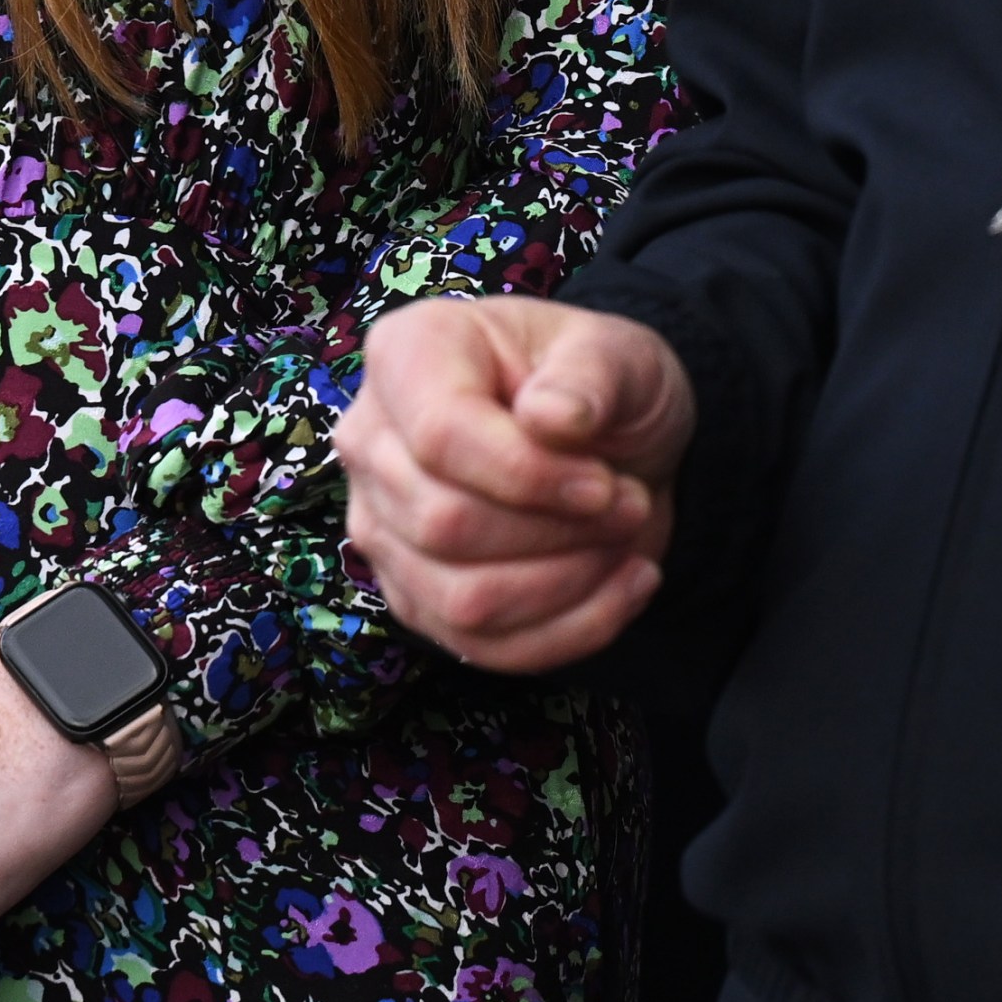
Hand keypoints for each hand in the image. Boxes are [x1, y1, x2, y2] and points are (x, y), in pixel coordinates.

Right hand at [336, 296, 689, 672]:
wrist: (611, 441)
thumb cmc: (600, 383)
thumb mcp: (618, 354)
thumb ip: (590, 374)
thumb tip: (552, 419)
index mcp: (407, 354)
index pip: (440, 436)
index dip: (528, 475)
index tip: (606, 483)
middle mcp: (372, 441)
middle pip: (446, 525)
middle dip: (558, 532)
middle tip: (629, 505)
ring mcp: (382, 525)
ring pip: (463, 600)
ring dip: (569, 585)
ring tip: (625, 541)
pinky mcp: (414, 595)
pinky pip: (484, 647)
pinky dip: (573, 629)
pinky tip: (625, 584)